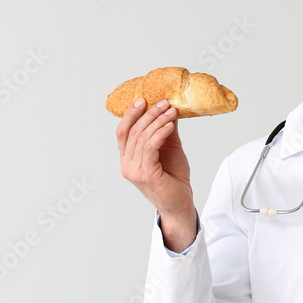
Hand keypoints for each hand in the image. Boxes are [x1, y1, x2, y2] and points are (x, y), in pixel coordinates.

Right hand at [116, 98, 195, 250]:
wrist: (180, 203)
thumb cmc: (174, 178)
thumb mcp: (169, 149)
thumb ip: (165, 131)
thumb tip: (168, 109)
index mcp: (128, 158)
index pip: (123, 131)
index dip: (131, 114)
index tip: (143, 99)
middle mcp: (127, 164)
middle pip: (132, 131)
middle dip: (148, 114)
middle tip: (164, 102)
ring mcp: (134, 170)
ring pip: (141, 137)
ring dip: (157, 121)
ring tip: (171, 111)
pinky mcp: (146, 175)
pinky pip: (150, 147)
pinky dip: (160, 133)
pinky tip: (170, 125)